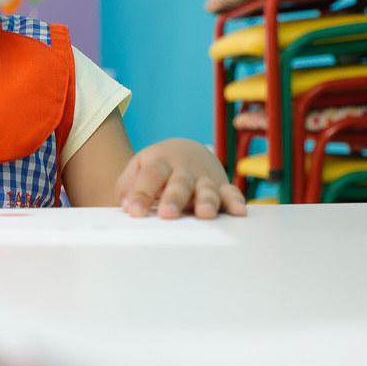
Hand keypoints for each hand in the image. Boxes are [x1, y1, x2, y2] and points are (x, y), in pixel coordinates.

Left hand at [115, 138, 246, 219]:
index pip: (150, 177)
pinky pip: (231, 193)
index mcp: (160, 163)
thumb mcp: (138, 170)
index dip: (142, 193)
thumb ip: (128, 187)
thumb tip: (127, 206)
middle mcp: (184, 169)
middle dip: (174, 198)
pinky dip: (236, 201)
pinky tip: (238, 212)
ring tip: (204, 214)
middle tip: (167, 214)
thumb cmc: (157, 168)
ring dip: (206, 201)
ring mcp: (204, 178)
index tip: (134, 211)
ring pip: (206, 189)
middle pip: (179, 183)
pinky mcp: (222, 186)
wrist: (185, 150)